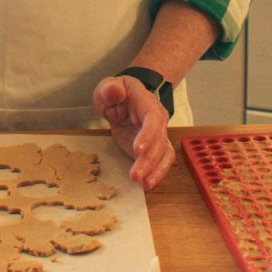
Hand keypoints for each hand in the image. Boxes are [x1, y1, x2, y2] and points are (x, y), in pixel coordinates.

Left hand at [93, 75, 175, 189]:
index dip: (148, 135)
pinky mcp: (154, 148)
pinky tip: (147, 184)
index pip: (152, 119)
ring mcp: (158, 134)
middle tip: (135, 176)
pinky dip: (157, 173)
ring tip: (143, 184)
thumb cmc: (116, 93)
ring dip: (155, 170)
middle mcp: (158, 119)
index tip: (137, 150)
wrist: (124, 99)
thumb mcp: (108, 87)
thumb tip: (115, 90)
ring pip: (164, 154)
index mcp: (147, 103)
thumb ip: (110, 89)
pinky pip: (162, 161)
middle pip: (159, 141)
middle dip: (149, 160)